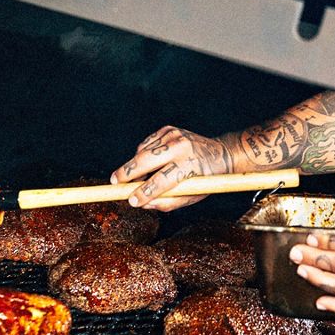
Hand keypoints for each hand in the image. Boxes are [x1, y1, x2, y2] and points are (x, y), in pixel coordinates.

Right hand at [111, 126, 234, 210]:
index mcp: (190, 165)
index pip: (162, 180)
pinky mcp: (168, 129)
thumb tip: (143, 205)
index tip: (132, 201)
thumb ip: (168, 203)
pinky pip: (146, 144)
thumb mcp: (192, 197)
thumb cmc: (204, 179)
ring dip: (135, 165)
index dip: (145, 192)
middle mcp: (181, 146)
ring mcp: (174, 135)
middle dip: (128, 172)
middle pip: (147, 160)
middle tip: (114, 183)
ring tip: (135, 178)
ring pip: (143, 151)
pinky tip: (146, 164)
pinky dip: (141, 155)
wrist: (220, 153)